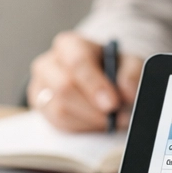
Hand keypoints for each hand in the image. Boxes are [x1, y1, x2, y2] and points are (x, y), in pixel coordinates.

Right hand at [28, 32, 143, 131]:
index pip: (77, 62)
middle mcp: (48, 63)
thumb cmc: (110, 67)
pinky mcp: (40, 107)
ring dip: (90, 120)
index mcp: (69, 45)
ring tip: (111, 121)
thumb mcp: (127, 62)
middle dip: (93, 108)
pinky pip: (58, 123)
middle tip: (117, 118)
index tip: (113, 103)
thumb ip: (131, 73)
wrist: (95, 77)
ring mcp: (40, 86)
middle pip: (64, 87)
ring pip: (60, 110)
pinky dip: (82, 127)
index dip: (95, 85)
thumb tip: (128, 92)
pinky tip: (97, 123)